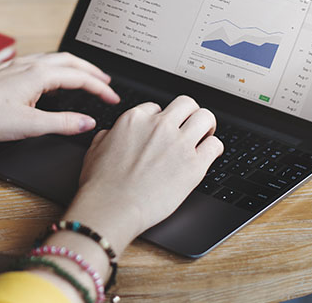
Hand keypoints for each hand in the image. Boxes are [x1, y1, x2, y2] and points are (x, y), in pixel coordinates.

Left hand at [0, 52, 119, 141]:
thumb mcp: (29, 125)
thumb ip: (62, 123)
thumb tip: (86, 122)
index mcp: (38, 74)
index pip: (79, 77)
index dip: (100, 88)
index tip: (113, 98)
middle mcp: (28, 65)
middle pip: (70, 62)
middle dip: (92, 71)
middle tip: (107, 83)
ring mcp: (16, 66)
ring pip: (54, 59)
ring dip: (74, 67)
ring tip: (85, 77)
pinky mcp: (6, 72)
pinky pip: (40, 63)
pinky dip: (56, 68)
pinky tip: (50, 78)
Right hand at [63, 95, 221, 251]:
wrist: (112, 207)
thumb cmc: (101, 185)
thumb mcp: (95, 150)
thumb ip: (108, 136)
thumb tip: (112, 134)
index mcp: (134, 120)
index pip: (156, 107)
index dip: (161, 119)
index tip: (163, 130)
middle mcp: (159, 126)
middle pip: (186, 104)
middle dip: (189, 114)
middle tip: (190, 126)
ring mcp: (179, 144)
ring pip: (206, 117)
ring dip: (206, 126)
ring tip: (204, 136)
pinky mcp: (194, 165)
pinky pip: (215, 145)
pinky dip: (214, 148)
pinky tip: (209, 155)